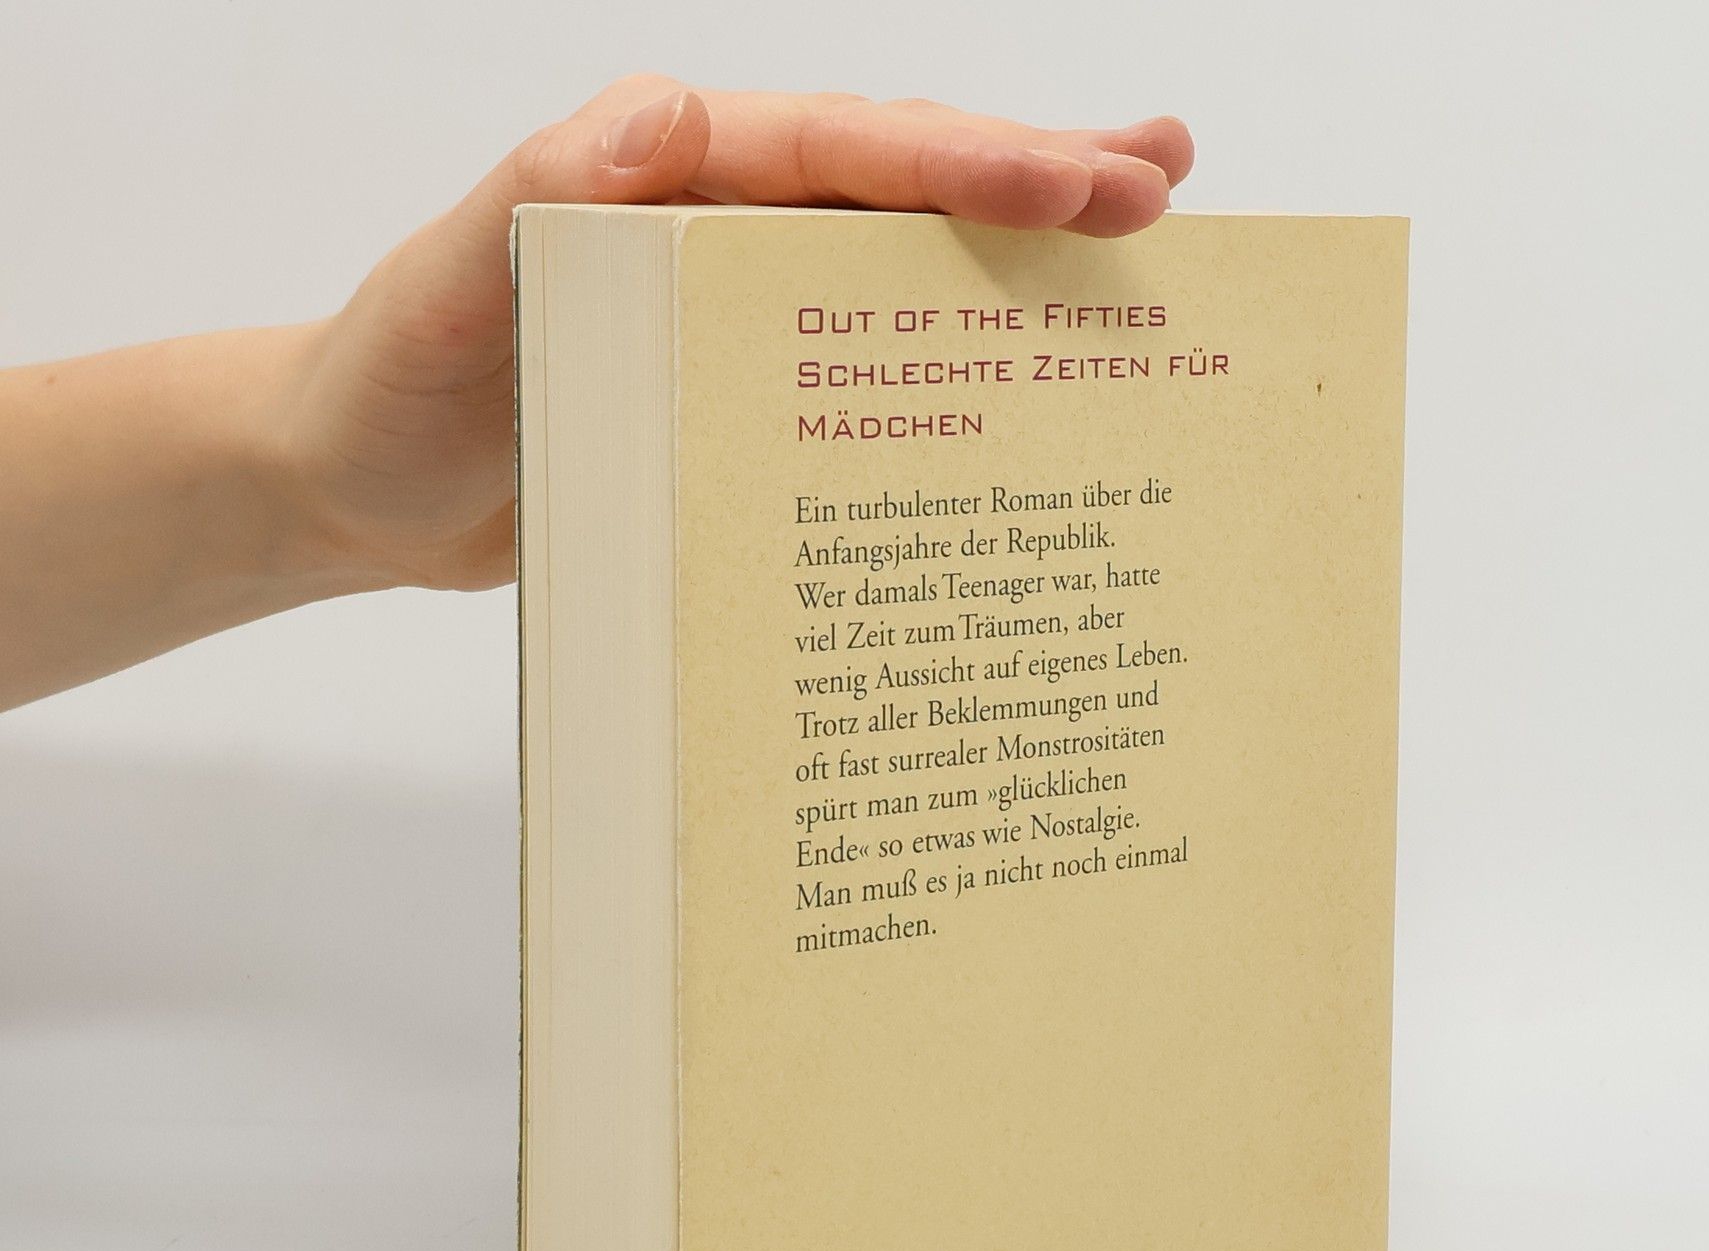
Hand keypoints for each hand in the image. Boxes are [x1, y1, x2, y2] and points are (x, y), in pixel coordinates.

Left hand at [279, 78, 1193, 594]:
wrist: (359, 489)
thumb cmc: (388, 385)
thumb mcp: (443, 289)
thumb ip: (542, 199)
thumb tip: (667, 119)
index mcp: (668, 177)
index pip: (838, 153)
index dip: (963, 164)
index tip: (1081, 185)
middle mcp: (722, 229)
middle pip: (901, 190)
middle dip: (1036, 182)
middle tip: (1167, 185)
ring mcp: (741, 315)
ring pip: (903, 272)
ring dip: (1020, 264)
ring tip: (1141, 247)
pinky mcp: (746, 400)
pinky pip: (867, 375)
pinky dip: (954, 370)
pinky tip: (1032, 386)